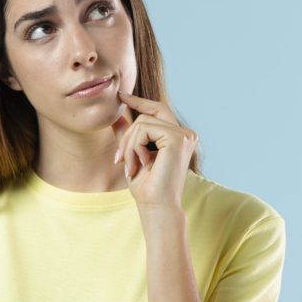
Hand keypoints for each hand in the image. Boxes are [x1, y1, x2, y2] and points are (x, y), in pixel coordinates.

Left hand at [111, 90, 197, 211]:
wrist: (156, 206)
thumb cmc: (147, 186)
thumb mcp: (134, 155)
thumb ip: (128, 135)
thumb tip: (116, 114)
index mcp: (178, 137)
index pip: (157, 110)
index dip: (139, 101)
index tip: (120, 95)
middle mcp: (185, 134)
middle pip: (147, 115)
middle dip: (128, 135)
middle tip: (119, 159)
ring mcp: (184, 135)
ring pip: (142, 122)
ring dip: (129, 145)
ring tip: (130, 166)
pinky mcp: (177, 139)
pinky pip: (144, 129)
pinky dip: (134, 146)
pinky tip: (140, 163)